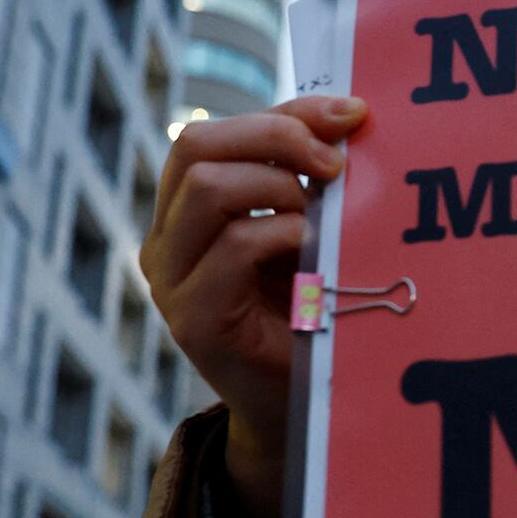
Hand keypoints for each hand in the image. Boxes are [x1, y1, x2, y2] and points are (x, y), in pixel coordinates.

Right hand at [141, 95, 367, 517]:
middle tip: (336, 165)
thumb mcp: (304, 228)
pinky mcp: (193, 320)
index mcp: (184, 211)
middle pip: (195, 146)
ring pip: (209, 188)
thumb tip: (348, 113)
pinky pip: (235, 248)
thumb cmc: (308, 309)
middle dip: (277, 137)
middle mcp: (165, 240)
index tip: (351, 115)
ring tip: (318, 218)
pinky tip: (313, 255)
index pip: (212, 133)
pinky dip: (284, 236)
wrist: (298, 404)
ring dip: (280, 188)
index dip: (283, 113)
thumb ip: (306, 174)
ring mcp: (171, 280)